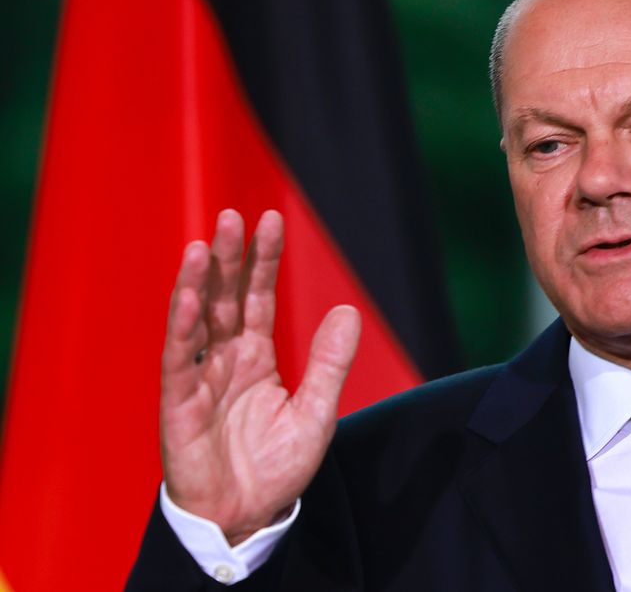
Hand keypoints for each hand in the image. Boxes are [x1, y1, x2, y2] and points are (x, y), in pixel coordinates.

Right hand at [160, 209, 360, 544]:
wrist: (246, 515)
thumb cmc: (276, 468)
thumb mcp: (317, 411)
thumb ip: (330, 362)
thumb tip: (349, 310)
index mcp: (256, 357)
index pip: (257, 297)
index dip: (263, 261)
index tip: (271, 220)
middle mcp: (225, 359)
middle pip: (224, 298)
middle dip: (228, 258)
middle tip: (234, 216)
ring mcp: (200, 378)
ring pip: (196, 319)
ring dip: (198, 281)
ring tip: (205, 243)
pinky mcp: (179, 403)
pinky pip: (179, 358)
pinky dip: (182, 325)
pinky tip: (189, 294)